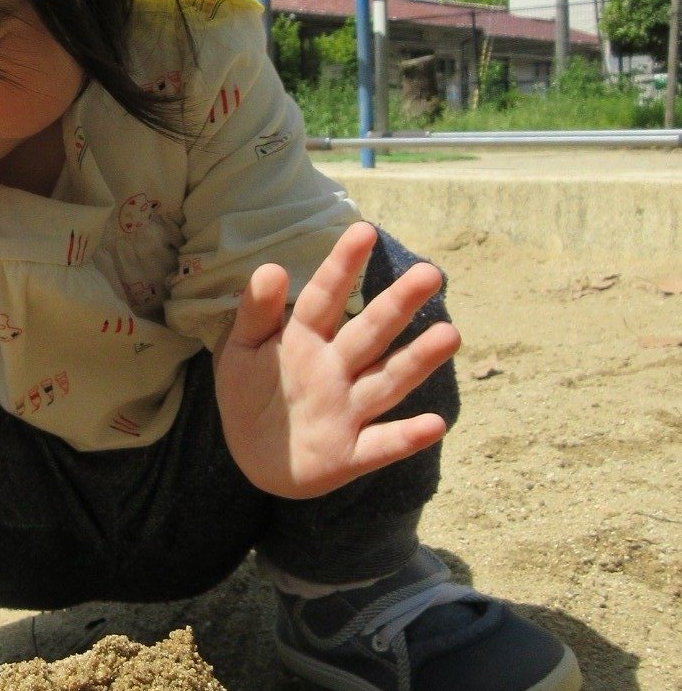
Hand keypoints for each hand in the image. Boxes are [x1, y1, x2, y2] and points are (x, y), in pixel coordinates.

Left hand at [214, 221, 460, 500]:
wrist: (255, 459)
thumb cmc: (253, 393)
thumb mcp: (241, 350)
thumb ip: (255, 313)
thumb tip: (270, 267)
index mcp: (304, 340)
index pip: (324, 298)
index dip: (341, 266)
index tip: (364, 230)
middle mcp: (335, 370)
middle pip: (370, 334)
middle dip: (398, 305)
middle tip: (429, 274)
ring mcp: (347, 411)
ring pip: (386, 382)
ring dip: (416, 361)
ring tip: (449, 335)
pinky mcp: (350, 454)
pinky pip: (383, 445)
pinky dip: (407, 437)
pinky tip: (435, 424)